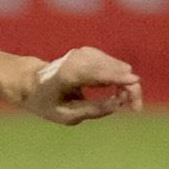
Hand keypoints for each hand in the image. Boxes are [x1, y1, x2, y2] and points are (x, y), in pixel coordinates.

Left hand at [21, 47, 142, 124]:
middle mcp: (75, 60)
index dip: (114, 77)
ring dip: (126, 84)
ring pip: (116, 66)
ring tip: (127, 103)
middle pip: (110, 70)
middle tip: (136, 107)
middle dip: (129, 87)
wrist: (32, 82)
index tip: (134, 81)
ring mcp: (84, 53)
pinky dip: (120, 78)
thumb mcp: (65, 116)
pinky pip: (114, 65)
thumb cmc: (48, 103)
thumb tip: (119, 104)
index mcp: (64, 76)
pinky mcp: (91, 52)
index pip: (93, 73)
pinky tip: (118, 90)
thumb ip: (92, 111)